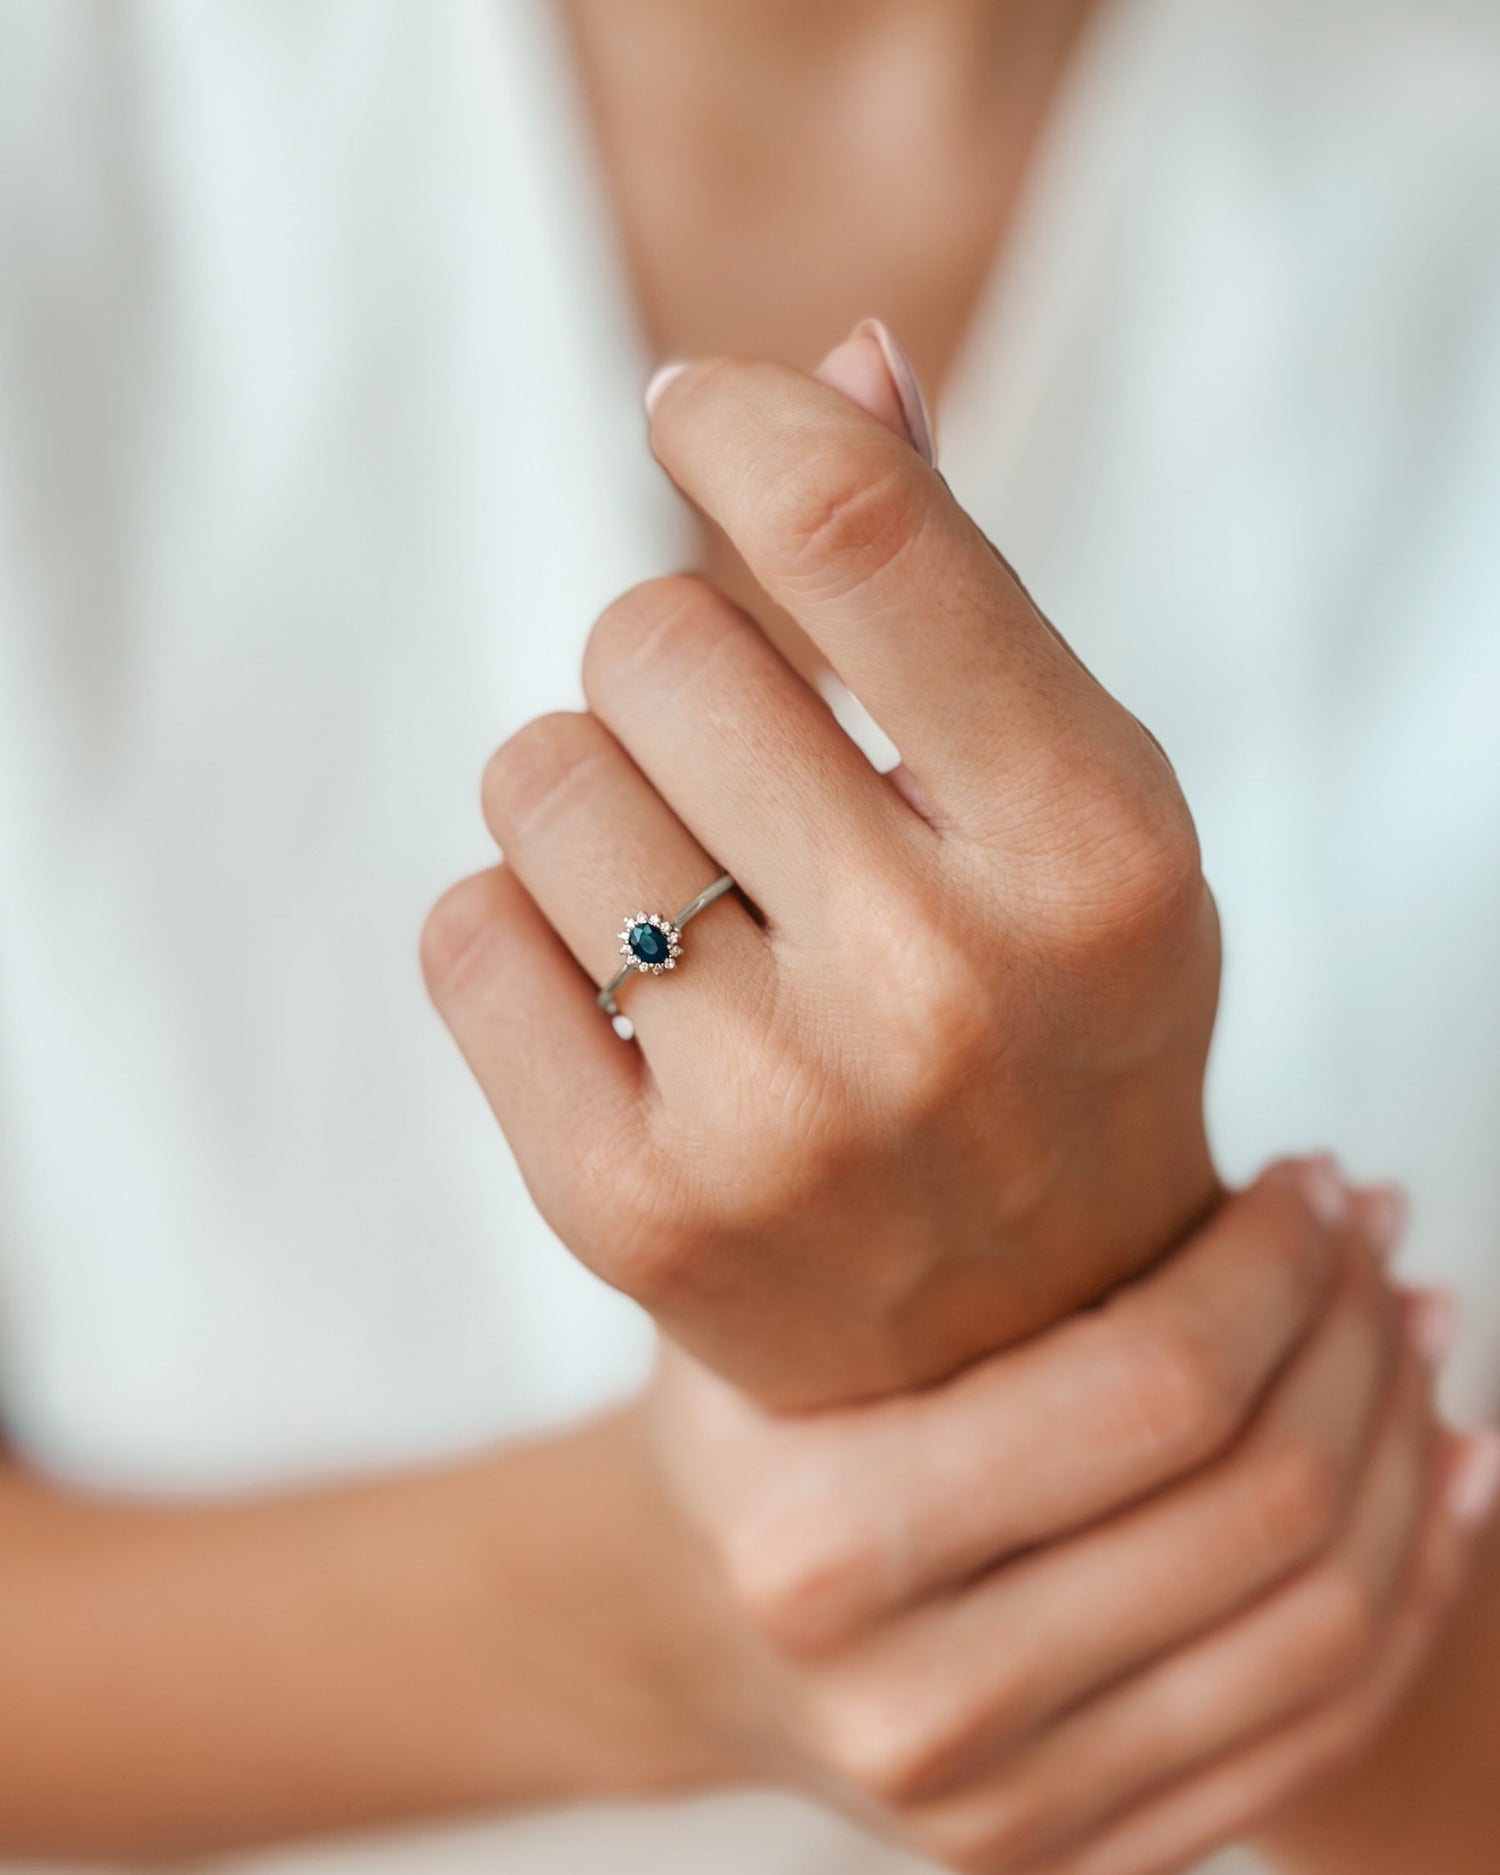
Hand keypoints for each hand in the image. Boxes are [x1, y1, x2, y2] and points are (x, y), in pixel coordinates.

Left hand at [424, 320, 1219, 1407]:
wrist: (1017, 1326)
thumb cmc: (1042, 1011)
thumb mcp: (1067, 801)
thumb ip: (951, 581)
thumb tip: (834, 358)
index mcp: (1093, 845)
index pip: (857, 534)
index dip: (736, 423)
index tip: (689, 413)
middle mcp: (947, 985)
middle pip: (646, 639)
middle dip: (670, 669)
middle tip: (743, 777)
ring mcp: (783, 1116)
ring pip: (533, 779)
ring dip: (586, 802)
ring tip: (695, 902)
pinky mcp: (633, 1214)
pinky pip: (461, 934)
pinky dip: (514, 932)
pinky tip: (621, 1006)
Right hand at [643, 1162, 1493, 1874]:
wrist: (678, 1625)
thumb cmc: (750, 1418)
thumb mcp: (780, 1300)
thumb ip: (950, 1230)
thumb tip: (1246, 1158)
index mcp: (821, 1540)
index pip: (1149, 1389)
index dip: (1275, 1267)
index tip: (1311, 1180)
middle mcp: (912, 1706)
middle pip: (1259, 1508)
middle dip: (1357, 1337)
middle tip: (1376, 1228)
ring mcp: (1005, 1814)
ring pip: (1320, 1624)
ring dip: (1408, 1449)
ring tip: (1417, 1321)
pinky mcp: (1080, 1864)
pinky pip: (1317, 1728)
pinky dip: (1414, 1586)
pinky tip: (1442, 1465)